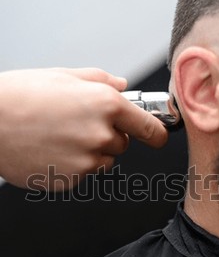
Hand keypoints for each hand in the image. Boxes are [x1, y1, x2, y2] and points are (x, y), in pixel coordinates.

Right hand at [0, 67, 167, 189]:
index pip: (151, 129)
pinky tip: (52, 150)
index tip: (158, 136)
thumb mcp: (65, 76)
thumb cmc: (22, 95)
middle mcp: (102, 135)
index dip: (156, 133)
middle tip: (78, 124)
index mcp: (107, 105)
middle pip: (123, 144)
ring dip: (91, 152)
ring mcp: (87, 161)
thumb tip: (123, 87)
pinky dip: (73, 165)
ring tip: (60, 137)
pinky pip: (84, 174)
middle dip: (108, 136)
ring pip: (104, 160)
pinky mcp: (71, 180)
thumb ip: (101, 81)